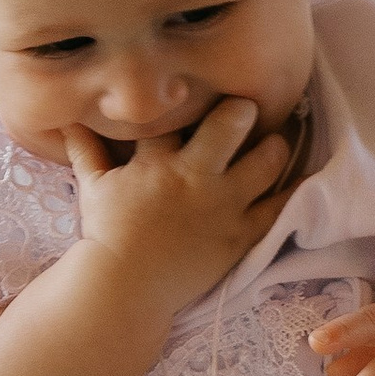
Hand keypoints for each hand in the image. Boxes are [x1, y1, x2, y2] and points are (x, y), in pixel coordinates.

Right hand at [65, 101, 292, 319]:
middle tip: (248, 108)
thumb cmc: (107, 236)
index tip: (200, 86)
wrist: (124, 289)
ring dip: (275, 145)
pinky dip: (295, 191)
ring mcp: (222, 205)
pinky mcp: (240, 234)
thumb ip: (87, 150)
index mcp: (157, 159)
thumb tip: (67, 119)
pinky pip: (278, 208)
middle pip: (230, 123)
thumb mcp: (93, 188)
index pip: (177, 113)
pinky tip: (307, 176)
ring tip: (276, 141)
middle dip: (242, 109)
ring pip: (265, 160)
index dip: (190, 96)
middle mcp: (194, 175)